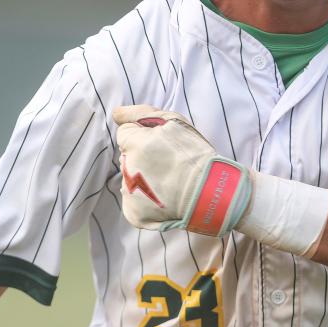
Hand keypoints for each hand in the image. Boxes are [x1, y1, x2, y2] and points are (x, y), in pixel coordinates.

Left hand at [112, 105, 251, 236]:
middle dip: (142, 158)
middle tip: (168, 164)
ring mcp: (129, 193)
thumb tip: (116, 114)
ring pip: (129, 178)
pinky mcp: (133, 212)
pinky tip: (163, 197)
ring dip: (143, 178)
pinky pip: (132, 200)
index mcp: (137, 144)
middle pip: (126, 157)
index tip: (161, 145)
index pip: (124, 134)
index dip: (142, 137)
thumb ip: (140, 114)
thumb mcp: (174, 122)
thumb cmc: (195, 154)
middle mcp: (129, 168)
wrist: (212, 193)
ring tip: (168, 182)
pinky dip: (144, 200)